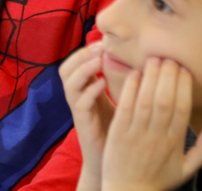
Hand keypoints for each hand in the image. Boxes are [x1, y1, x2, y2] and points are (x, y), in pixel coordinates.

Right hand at [61, 42, 114, 188]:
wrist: (112, 160)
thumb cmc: (118, 127)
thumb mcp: (119, 98)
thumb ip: (120, 80)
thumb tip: (136, 55)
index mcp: (84, 89)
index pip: (74, 62)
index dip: (85, 50)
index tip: (104, 41)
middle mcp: (77, 97)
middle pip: (65, 69)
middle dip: (81, 55)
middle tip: (100, 48)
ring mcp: (78, 110)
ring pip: (68, 84)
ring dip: (83, 69)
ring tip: (98, 61)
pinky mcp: (83, 124)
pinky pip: (79, 103)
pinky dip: (89, 90)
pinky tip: (102, 83)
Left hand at [102, 58, 201, 190]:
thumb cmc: (158, 180)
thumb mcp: (186, 170)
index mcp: (175, 142)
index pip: (182, 108)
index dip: (184, 86)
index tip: (184, 69)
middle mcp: (157, 136)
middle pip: (165, 100)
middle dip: (168, 76)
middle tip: (169, 57)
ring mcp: (136, 134)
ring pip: (146, 100)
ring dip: (151, 77)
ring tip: (153, 59)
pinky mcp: (118, 134)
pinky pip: (125, 107)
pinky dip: (130, 90)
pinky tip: (134, 74)